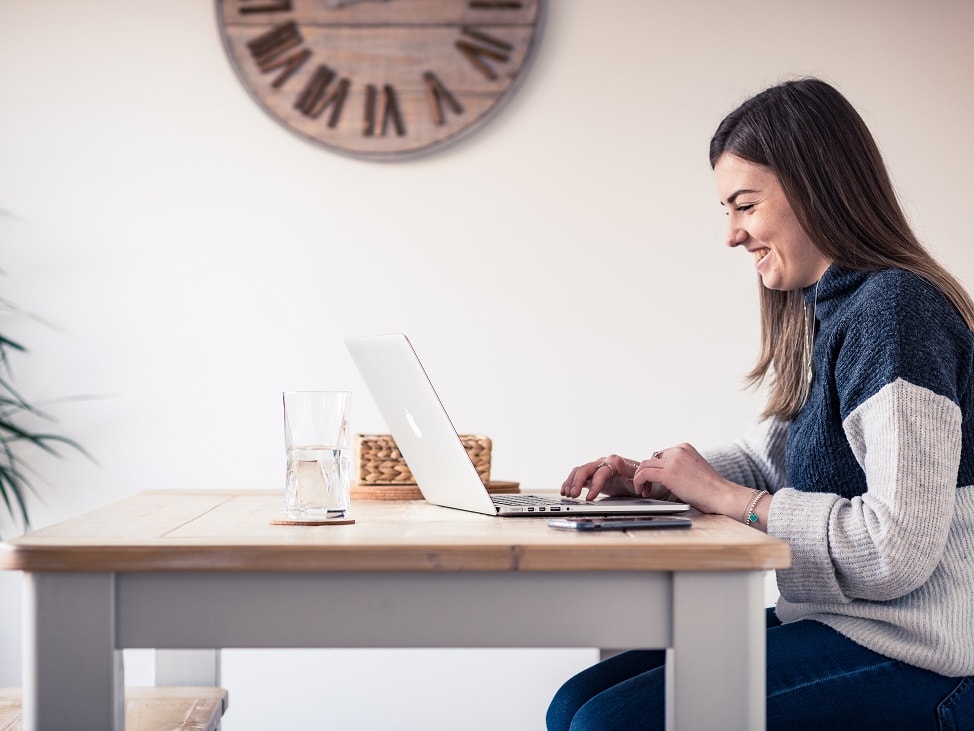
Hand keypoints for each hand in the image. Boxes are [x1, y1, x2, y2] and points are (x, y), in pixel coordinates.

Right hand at [561, 454, 643, 500]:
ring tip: (567, 495)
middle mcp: (603, 463)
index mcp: (614, 462)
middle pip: (585, 469)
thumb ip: (628, 468)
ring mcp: (596, 468)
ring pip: (579, 471)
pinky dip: (570, 483)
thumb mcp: (637, 476)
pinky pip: (578, 476)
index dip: (594, 485)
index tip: (589, 498)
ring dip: (571, 482)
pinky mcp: (592, 476)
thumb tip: (616, 460)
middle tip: (573, 496)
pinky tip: (565, 491)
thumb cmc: (640, 479)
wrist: (641, 480)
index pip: (600, 472)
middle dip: (577, 482)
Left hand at [632, 443, 748, 515]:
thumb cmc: (711, 489)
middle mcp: (678, 450)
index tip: (652, 481)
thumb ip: (679, 467)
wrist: (723, 495)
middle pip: (651, 459)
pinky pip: (644, 474)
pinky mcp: (669, 473)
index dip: (654, 469)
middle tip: (646, 487)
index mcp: (685, 448)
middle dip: (645, 474)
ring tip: (643, 491)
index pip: (660, 455)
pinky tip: (643, 491)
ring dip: (641, 478)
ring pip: (644, 465)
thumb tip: (664, 475)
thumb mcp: (694, 470)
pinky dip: (639, 482)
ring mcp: (673, 460)